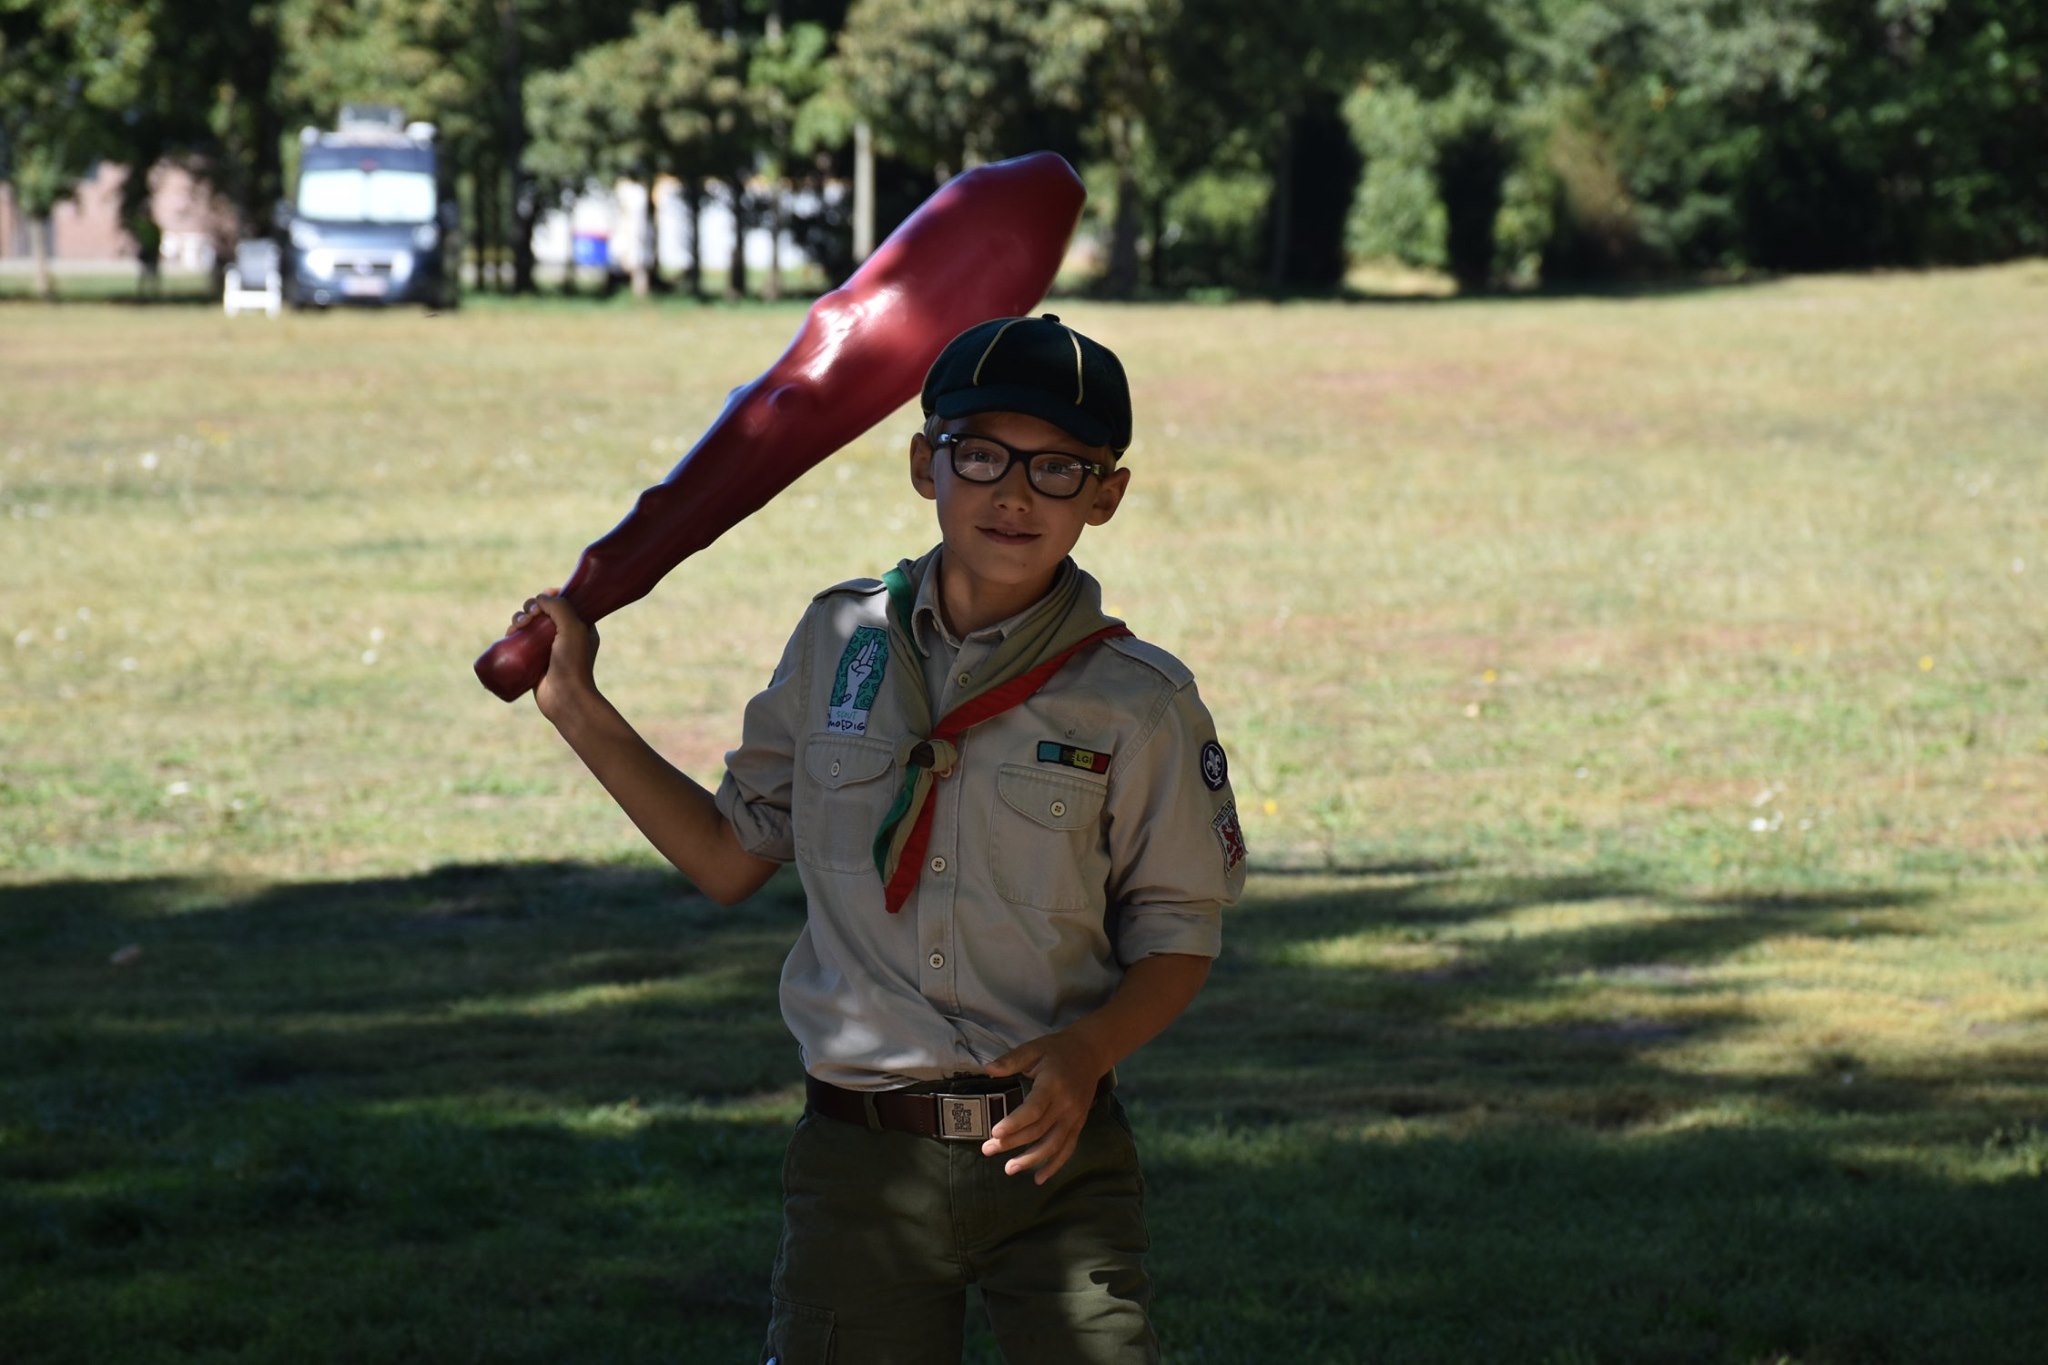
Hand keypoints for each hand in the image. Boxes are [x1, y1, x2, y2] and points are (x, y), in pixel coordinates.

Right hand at [512, 591, 598, 722]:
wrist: (565, 697)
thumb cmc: (573, 663)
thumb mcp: (573, 628)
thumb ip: (559, 607)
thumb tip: (540, 598)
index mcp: (581, 625)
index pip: (564, 602)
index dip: (551, 596)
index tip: (545, 597)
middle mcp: (564, 634)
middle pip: (542, 610)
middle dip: (531, 607)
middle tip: (530, 616)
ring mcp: (547, 647)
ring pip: (528, 623)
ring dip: (519, 618)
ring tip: (518, 626)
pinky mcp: (532, 659)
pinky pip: (519, 640)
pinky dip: (512, 633)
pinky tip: (510, 634)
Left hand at [981, 1029, 1111, 1183]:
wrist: (1090, 1053)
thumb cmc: (1057, 1051)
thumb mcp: (1033, 1048)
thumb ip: (1011, 1060)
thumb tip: (988, 1069)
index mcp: (1053, 1085)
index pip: (1033, 1109)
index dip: (1014, 1123)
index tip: (995, 1133)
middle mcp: (1066, 1104)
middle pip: (1038, 1130)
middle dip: (1011, 1143)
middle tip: (987, 1150)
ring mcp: (1074, 1117)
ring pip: (1053, 1145)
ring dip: (1031, 1160)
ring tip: (1009, 1169)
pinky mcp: (1078, 1124)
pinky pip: (1067, 1149)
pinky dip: (1054, 1165)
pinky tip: (1039, 1178)